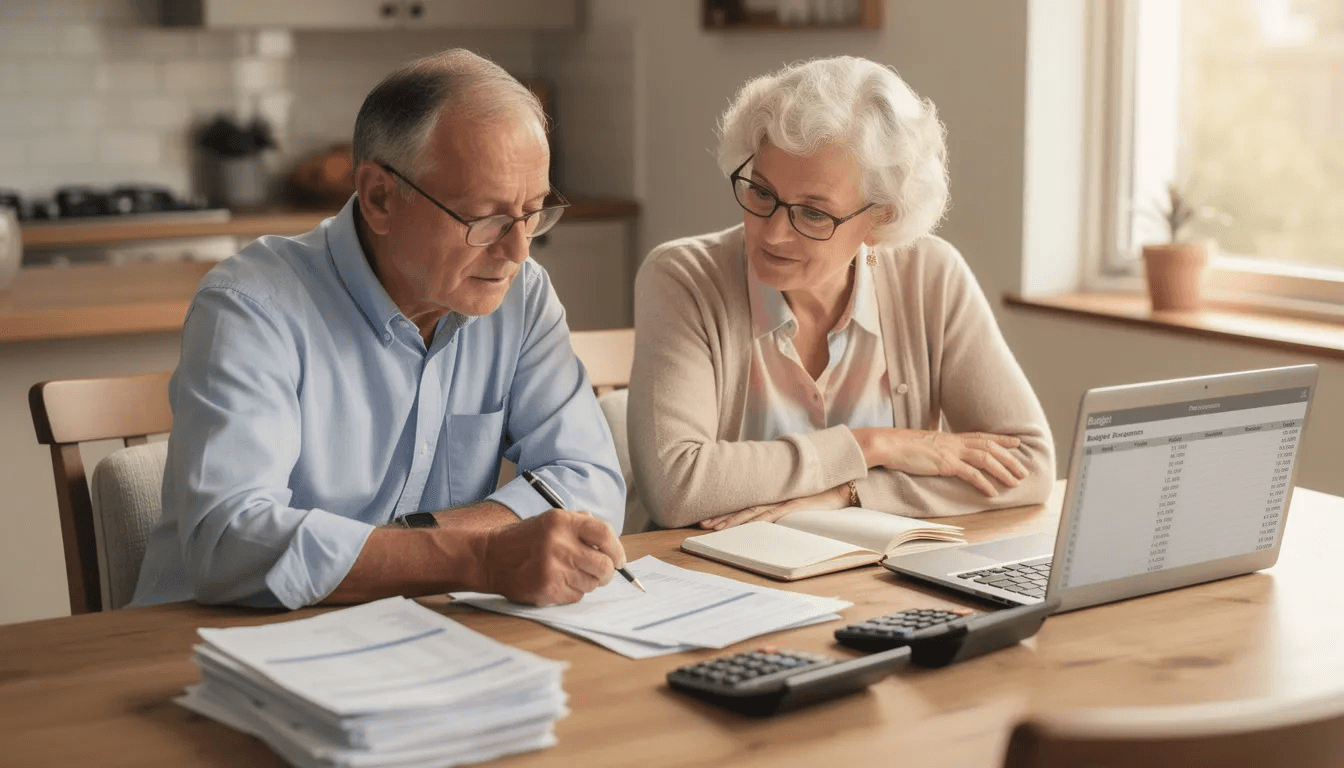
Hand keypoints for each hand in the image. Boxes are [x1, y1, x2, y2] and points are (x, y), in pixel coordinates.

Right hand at [478, 509, 626, 605]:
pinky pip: (577, 596)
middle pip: (604, 565)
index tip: (619, 559)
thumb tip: (612, 544)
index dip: (617, 549)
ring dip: (589, 581)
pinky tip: (559, 582)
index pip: (605, 534)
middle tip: (602, 572)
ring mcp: (553, 568)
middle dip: (608, 571)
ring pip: (592, 583)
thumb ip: (581, 526)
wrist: (490, 557)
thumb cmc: (525, 539)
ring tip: (572, 574)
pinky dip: (574, 591)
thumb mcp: (551, 520)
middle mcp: (559, 544)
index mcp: (562, 522)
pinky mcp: (548, 589)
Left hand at [697, 485, 849, 529]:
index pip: (742, 504)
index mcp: (771, 495)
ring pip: (751, 512)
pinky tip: (746, 525)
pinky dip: (758, 520)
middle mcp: (773, 496)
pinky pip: (773, 514)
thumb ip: (780, 505)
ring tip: (713, 527)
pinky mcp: (795, 504)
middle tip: (700, 523)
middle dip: (720, 516)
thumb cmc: (820, 492)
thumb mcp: (795, 499)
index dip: (724, 511)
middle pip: (741, 507)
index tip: (706, 518)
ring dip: (732, 520)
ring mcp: (782, 500)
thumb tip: (767, 515)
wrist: (842, 483)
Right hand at [851, 427, 1027, 496]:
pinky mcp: (945, 464)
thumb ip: (936, 449)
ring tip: (1015, 482)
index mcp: (950, 437)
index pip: (981, 436)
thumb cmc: (900, 447)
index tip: (1016, 442)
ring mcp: (950, 452)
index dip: (1001, 439)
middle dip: (1010, 459)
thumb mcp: (924, 445)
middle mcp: (954, 442)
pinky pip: (970, 473)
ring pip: (986, 459)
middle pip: (990, 447)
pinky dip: (984, 483)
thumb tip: (940, 456)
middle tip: (1023, 470)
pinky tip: (992, 492)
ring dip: (1003, 471)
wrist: (887, 445)